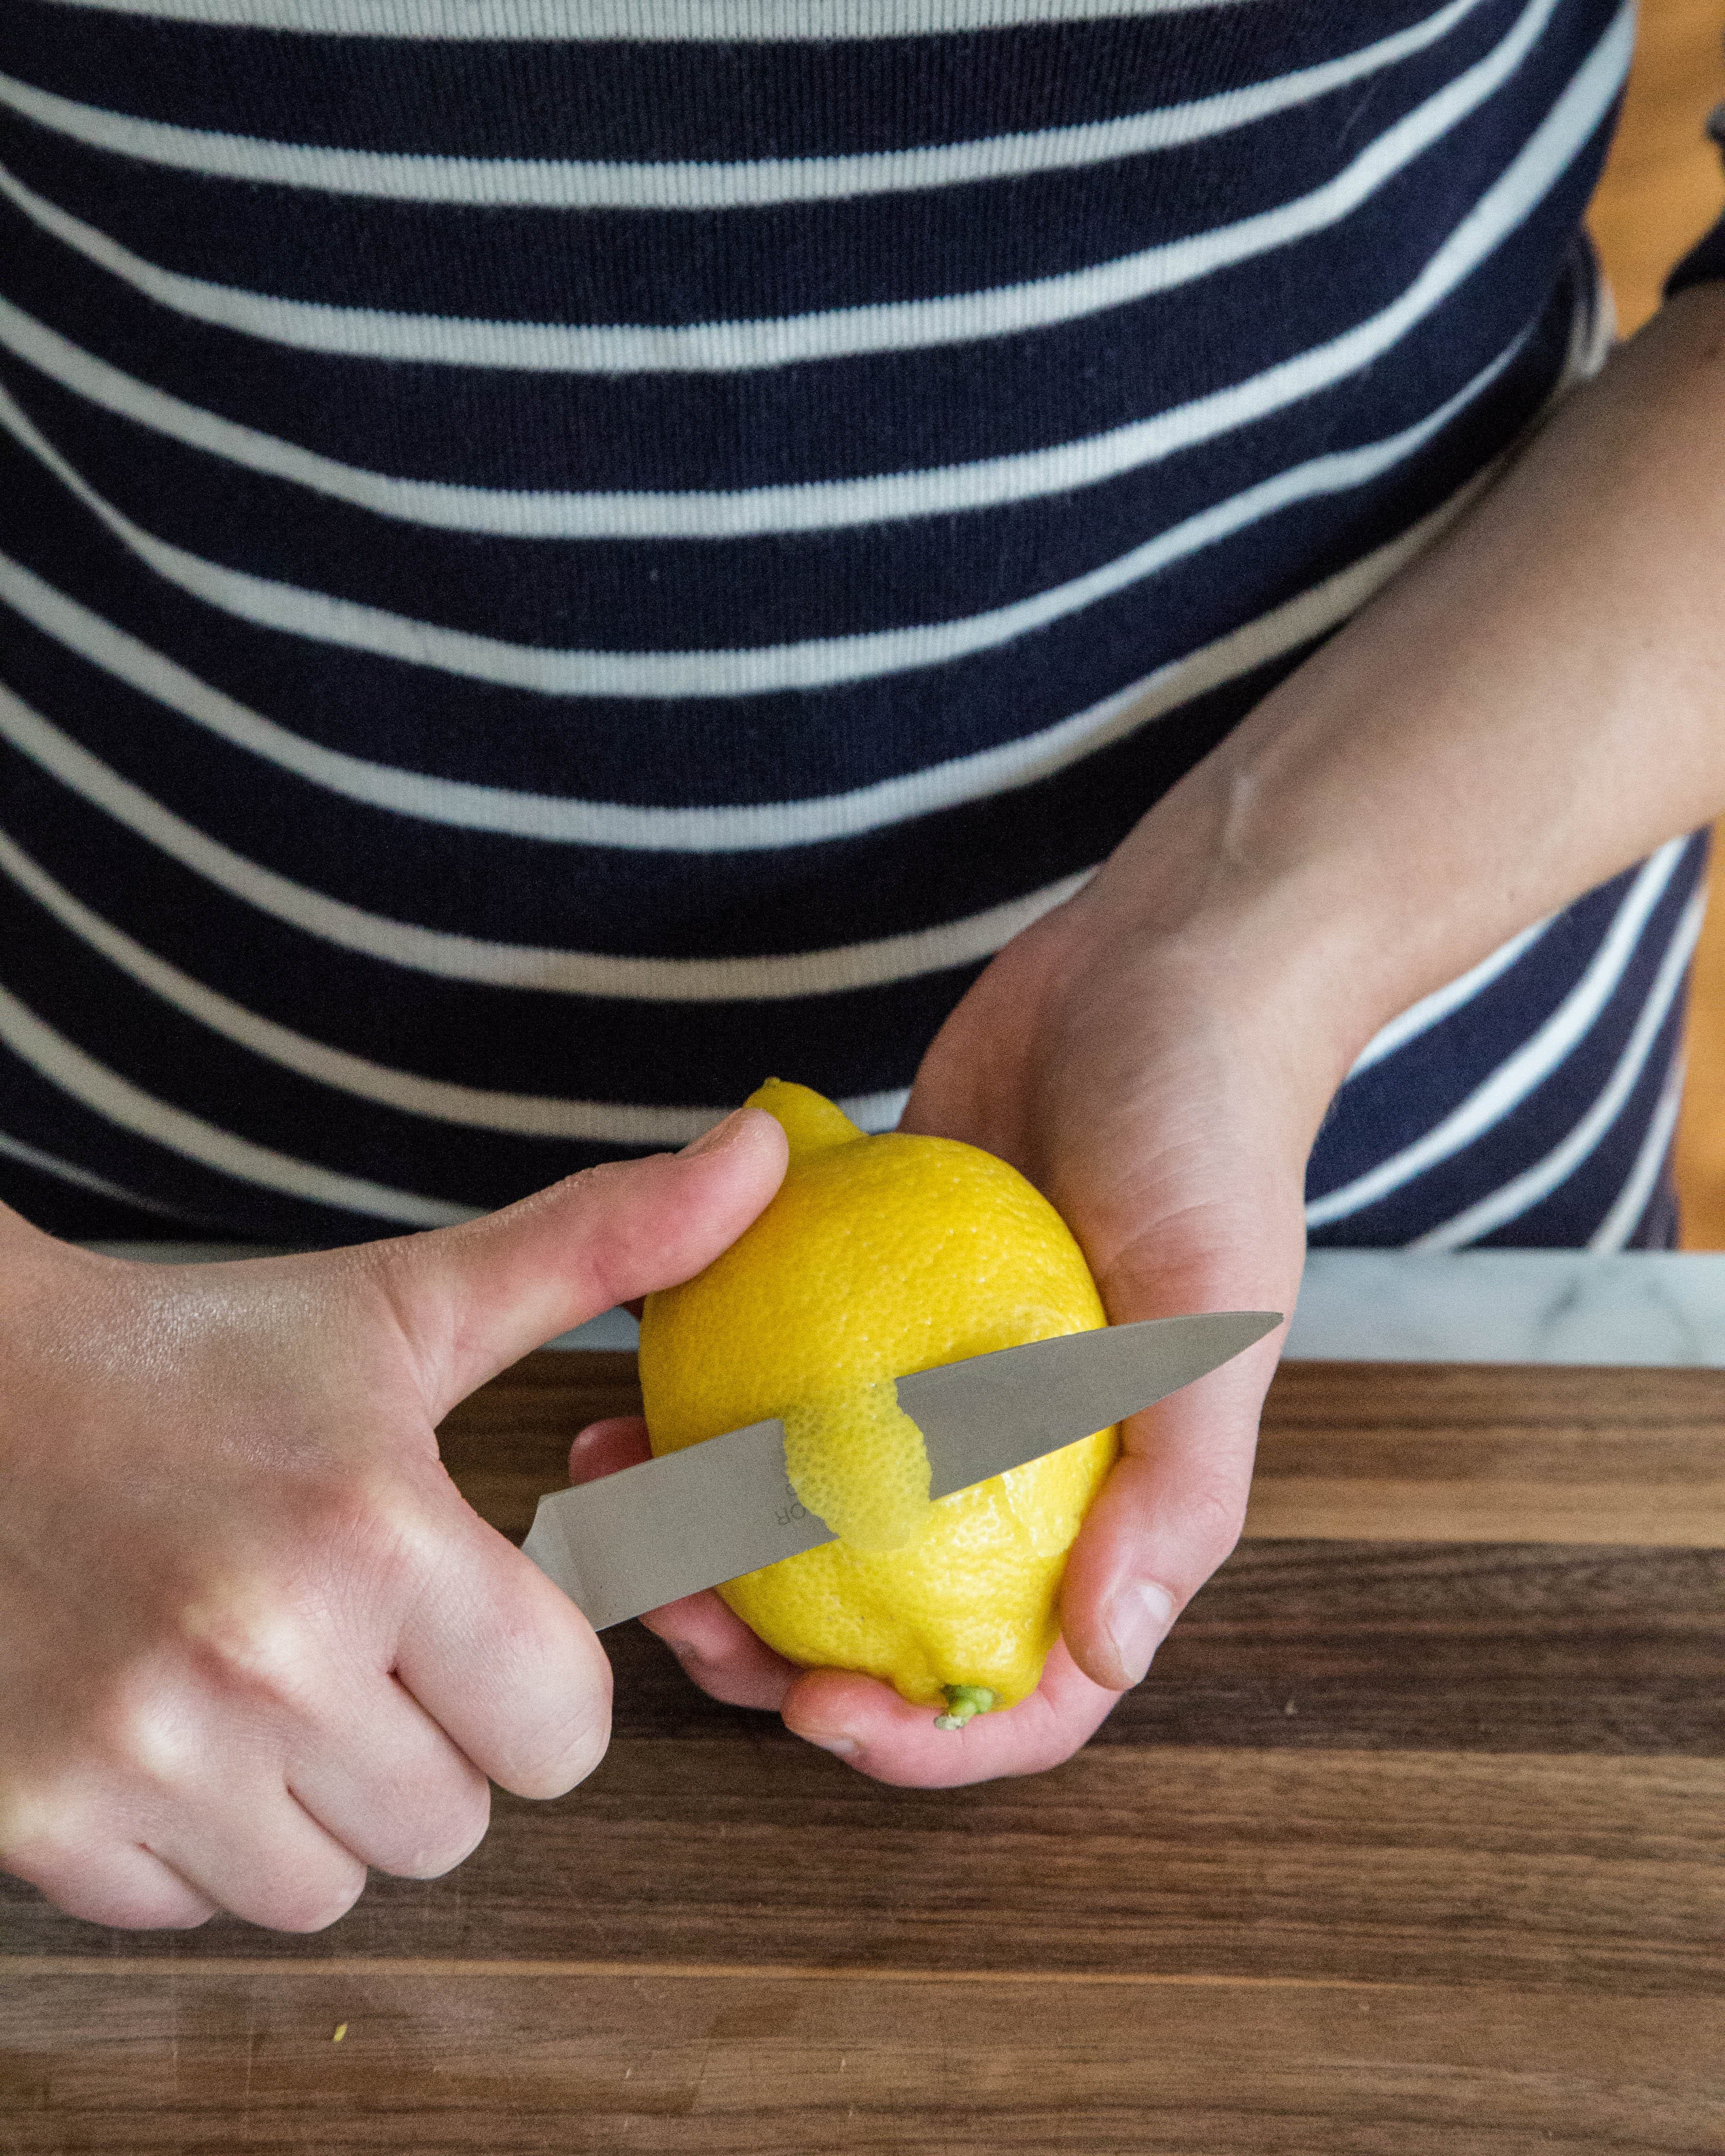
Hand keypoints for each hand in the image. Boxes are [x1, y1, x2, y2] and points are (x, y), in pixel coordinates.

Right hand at [0, 1107, 786, 1928]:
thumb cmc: (201, 1356)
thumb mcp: (407, 1308)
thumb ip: (601, 1250)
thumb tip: (763, 1152)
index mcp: (372, 1534)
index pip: (564, 1732)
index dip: (536, 1680)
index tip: (474, 1615)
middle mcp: (258, 1658)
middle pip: (456, 1823)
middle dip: (431, 1744)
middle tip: (356, 1636)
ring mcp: (135, 1755)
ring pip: (331, 1885)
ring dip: (321, 1803)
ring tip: (262, 1673)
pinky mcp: (37, 1824)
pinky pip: (197, 1905)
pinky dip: (200, 1837)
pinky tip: (169, 1714)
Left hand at [579, 879, 1342, 1786]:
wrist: (1155, 974)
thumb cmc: (1209, 1139)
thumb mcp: (1215, 1315)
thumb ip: (1177, 1489)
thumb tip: (1108, 1652)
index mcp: (1107, 1498)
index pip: (1030, 1679)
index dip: (931, 1735)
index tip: (819, 1715)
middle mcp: (1011, 1461)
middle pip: (886, 1614)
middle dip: (775, 1649)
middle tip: (681, 1612)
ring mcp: (927, 1381)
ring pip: (804, 1510)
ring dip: (707, 1535)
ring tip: (623, 1500)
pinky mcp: (859, 1293)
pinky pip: (770, 1379)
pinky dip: (698, 1404)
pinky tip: (624, 1393)